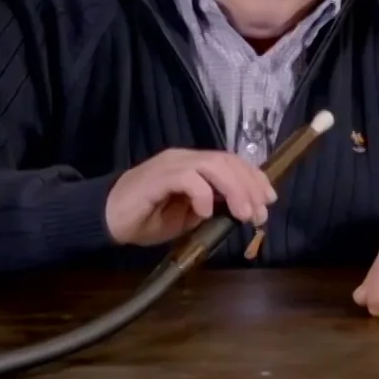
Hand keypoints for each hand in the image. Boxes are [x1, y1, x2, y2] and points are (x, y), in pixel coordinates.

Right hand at [105, 149, 274, 245]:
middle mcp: (185, 159)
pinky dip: (203, 194)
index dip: (254, 178)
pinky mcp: (157, 177)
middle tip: (259, 213)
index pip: (232, 162)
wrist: (108, 219)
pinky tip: (206, 213)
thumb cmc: (148, 218)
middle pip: (227, 161)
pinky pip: (187, 178)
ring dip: (234, 190)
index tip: (269, 199)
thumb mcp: (190, 216)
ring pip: (212, 165)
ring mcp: (171, 165)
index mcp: (195, 165)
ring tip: (242, 214)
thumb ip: (214, 207)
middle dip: (250, 186)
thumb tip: (242, 210)